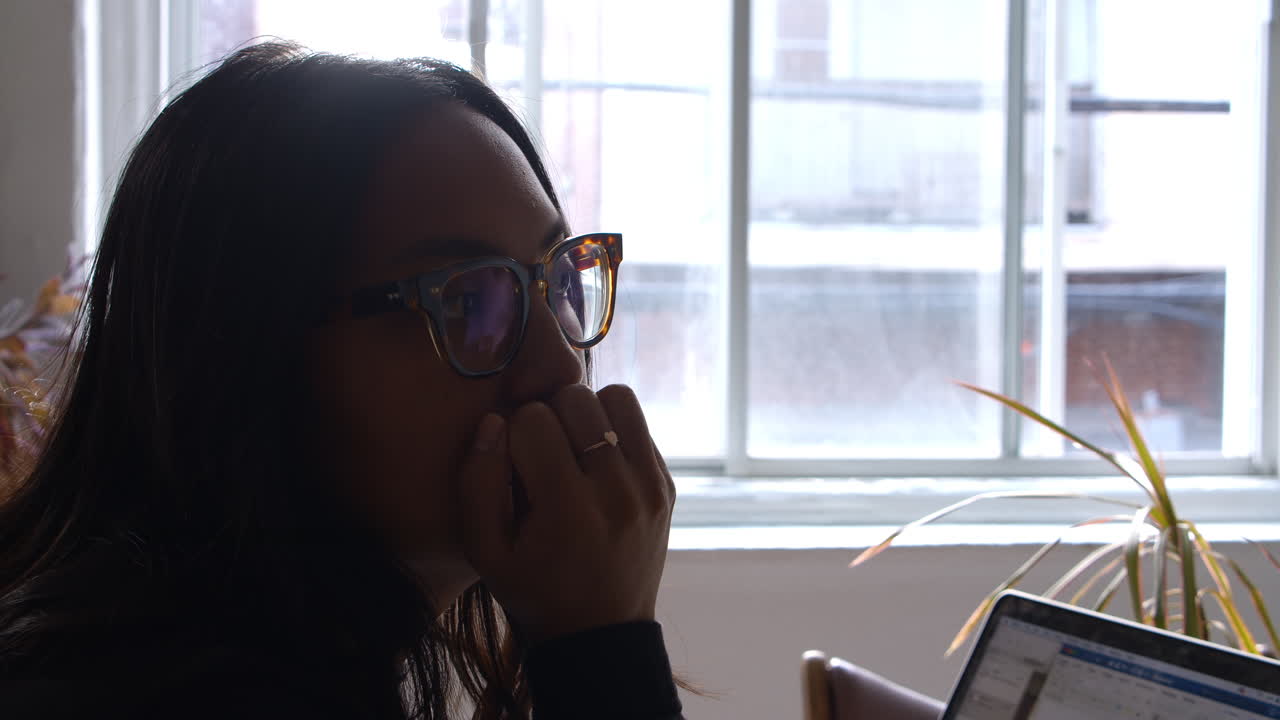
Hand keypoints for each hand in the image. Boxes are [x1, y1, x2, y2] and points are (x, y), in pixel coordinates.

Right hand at [456, 383, 674, 644]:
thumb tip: (494, 421)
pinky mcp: (666, 485)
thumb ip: (476, 482)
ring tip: (571, 448)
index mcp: (568, 509)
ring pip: (615, 398)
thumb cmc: (533, 590)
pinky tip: (595, 463)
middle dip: (548, 415)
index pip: (532, 419)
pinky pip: (638, 422)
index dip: (513, 434)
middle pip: (575, 398)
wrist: (600, 633)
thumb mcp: (484, 550)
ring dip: (585, 413)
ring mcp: (650, 486)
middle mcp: (617, 492)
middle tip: (541, 452)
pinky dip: (613, 430)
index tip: (514, 465)